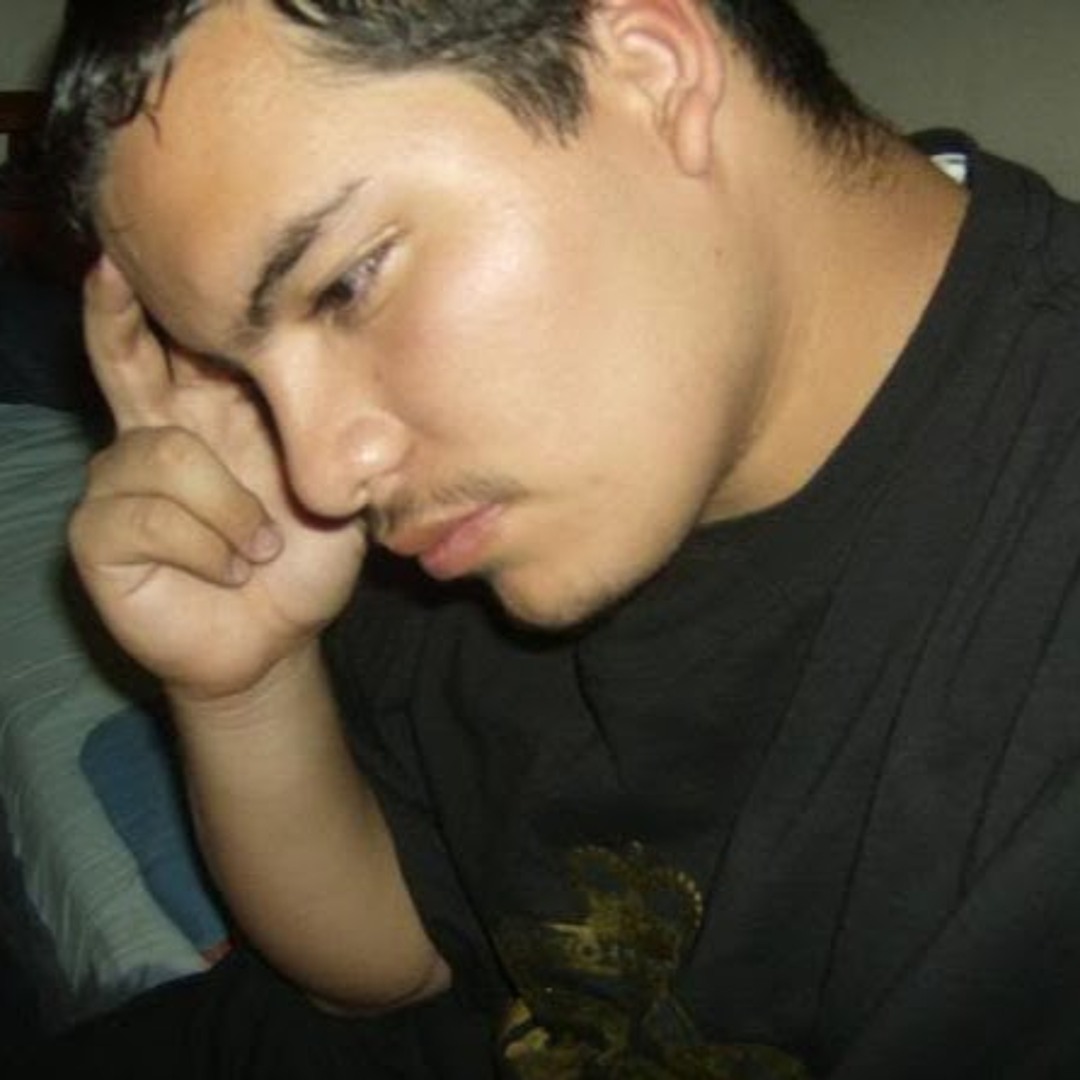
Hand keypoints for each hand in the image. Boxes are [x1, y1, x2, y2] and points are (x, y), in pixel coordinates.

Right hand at [69, 257, 366, 701]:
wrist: (277, 637)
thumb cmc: (305, 557)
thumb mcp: (336, 491)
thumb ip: (331, 438)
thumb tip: (351, 375)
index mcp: (216, 412)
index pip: (183, 338)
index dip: (167, 289)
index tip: (162, 233)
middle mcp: (161, 431)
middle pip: (120, 353)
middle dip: (117, 310)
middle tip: (118, 267)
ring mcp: (123, 480)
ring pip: (162, 456)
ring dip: (228, 509)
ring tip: (258, 546)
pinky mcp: (100, 533)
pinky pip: (142, 517)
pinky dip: (203, 546)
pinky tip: (228, 568)